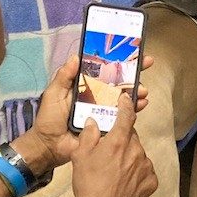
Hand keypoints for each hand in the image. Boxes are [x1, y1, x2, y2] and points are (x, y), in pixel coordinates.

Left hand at [20, 53, 153, 172]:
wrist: (49, 145)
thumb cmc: (49, 118)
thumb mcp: (54, 93)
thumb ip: (64, 76)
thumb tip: (76, 56)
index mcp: (86, 87)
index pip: (105, 71)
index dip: (118, 61)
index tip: (132, 51)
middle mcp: (98, 97)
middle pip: (119, 82)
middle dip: (135, 72)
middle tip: (147, 63)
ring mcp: (105, 112)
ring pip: (125, 99)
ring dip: (137, 91)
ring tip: (142, 89)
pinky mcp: (108, 126)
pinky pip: (124, 117)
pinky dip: (135, 109)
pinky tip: (141, 103)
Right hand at [70, 90, 157, 196]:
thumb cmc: (88, 184)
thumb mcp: (80, 157)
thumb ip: (88, 135)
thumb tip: (93, 122)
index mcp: (119, 141)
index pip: (127, 116)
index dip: (126, 105)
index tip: (126, 99)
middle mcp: (136, 150)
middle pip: (132, 137)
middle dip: (122, 140)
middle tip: (110, 153)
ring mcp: (146, 166)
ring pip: (139, 154)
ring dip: (130, 157)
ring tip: (116, 171)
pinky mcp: (152, 181)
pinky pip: (145, 170)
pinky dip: (137, 172)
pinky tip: (125, 181)